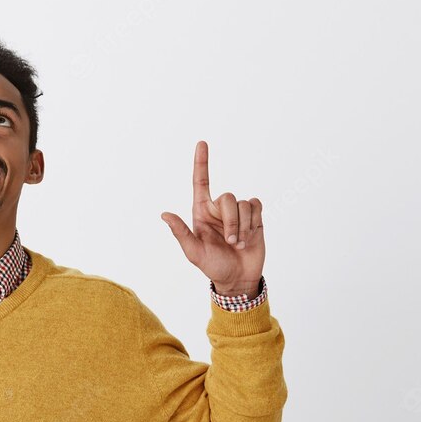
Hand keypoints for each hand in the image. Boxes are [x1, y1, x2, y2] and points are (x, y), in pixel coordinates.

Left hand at [160, 140, 264, 294]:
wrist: (238, 278)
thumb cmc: (213, 266)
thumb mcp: (194, 253)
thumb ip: (181, 233)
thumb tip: (164, 214)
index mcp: (201, 212)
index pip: (200, 182)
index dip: (201, 162)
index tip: (201, 143)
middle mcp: (218, 208)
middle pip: (228, 198)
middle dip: (231, 222)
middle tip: (231, 243)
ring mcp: (237, 212)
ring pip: (244, 204)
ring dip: (243, 227)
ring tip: (239, 244)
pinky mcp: (254, 216)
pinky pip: (256, 206)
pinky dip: (254, 222)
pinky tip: (250, 236)